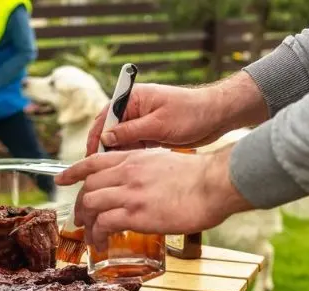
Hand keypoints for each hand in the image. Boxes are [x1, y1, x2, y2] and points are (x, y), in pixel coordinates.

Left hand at [54, 146, 252, 249]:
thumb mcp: (166, 162)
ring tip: (90, 237)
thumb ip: (148, 170)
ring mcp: (129, 193)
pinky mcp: (135, 213)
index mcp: (134, 159)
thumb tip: (145, 183)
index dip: (73, 172)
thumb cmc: (201, 176)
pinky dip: (97, 235)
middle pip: (88, 187)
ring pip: (90, 205)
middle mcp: (126, 173)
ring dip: (86, 223)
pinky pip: (103, 224)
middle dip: (80, 206)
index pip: (93, 161)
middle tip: (81, 220)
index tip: (61, 180)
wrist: (214, 183)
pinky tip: (101, 243)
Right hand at [86, 72, 267, 153]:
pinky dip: (132, 157)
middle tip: (100, 171)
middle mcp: (135, 109)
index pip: (105, 118)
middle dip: (105, 150)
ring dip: (119, 155)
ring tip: (115, 174)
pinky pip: (134, 146)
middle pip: (110, 131)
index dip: (96, 138)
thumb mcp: (158, 123)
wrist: (217, 116)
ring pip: (121, 141)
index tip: (91, 157)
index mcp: (133, 98)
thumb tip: (106, 138)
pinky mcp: (151, 133)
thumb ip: (130, 131)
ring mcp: (142, 122)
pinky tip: (131, 170)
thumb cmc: (192, 113)